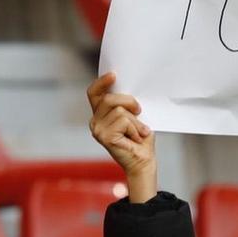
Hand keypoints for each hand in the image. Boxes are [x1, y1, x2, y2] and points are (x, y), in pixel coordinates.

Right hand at [87, 72, 157, 201]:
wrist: (144, 161)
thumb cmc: (141, 138)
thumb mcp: (135, 115)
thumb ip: (127, 104)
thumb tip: (130, 90)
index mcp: (101, 114)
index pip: (94, 93)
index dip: (101, 82)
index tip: (114, 75)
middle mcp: (95, 122)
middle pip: (109, 98)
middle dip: (129, 102)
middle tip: (140, 111)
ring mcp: (97, 130)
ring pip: (119, 110)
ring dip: (135, 121)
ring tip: (139, 132)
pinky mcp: (104, 137)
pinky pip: (123, 121)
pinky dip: (135, 128)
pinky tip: (136, 138)